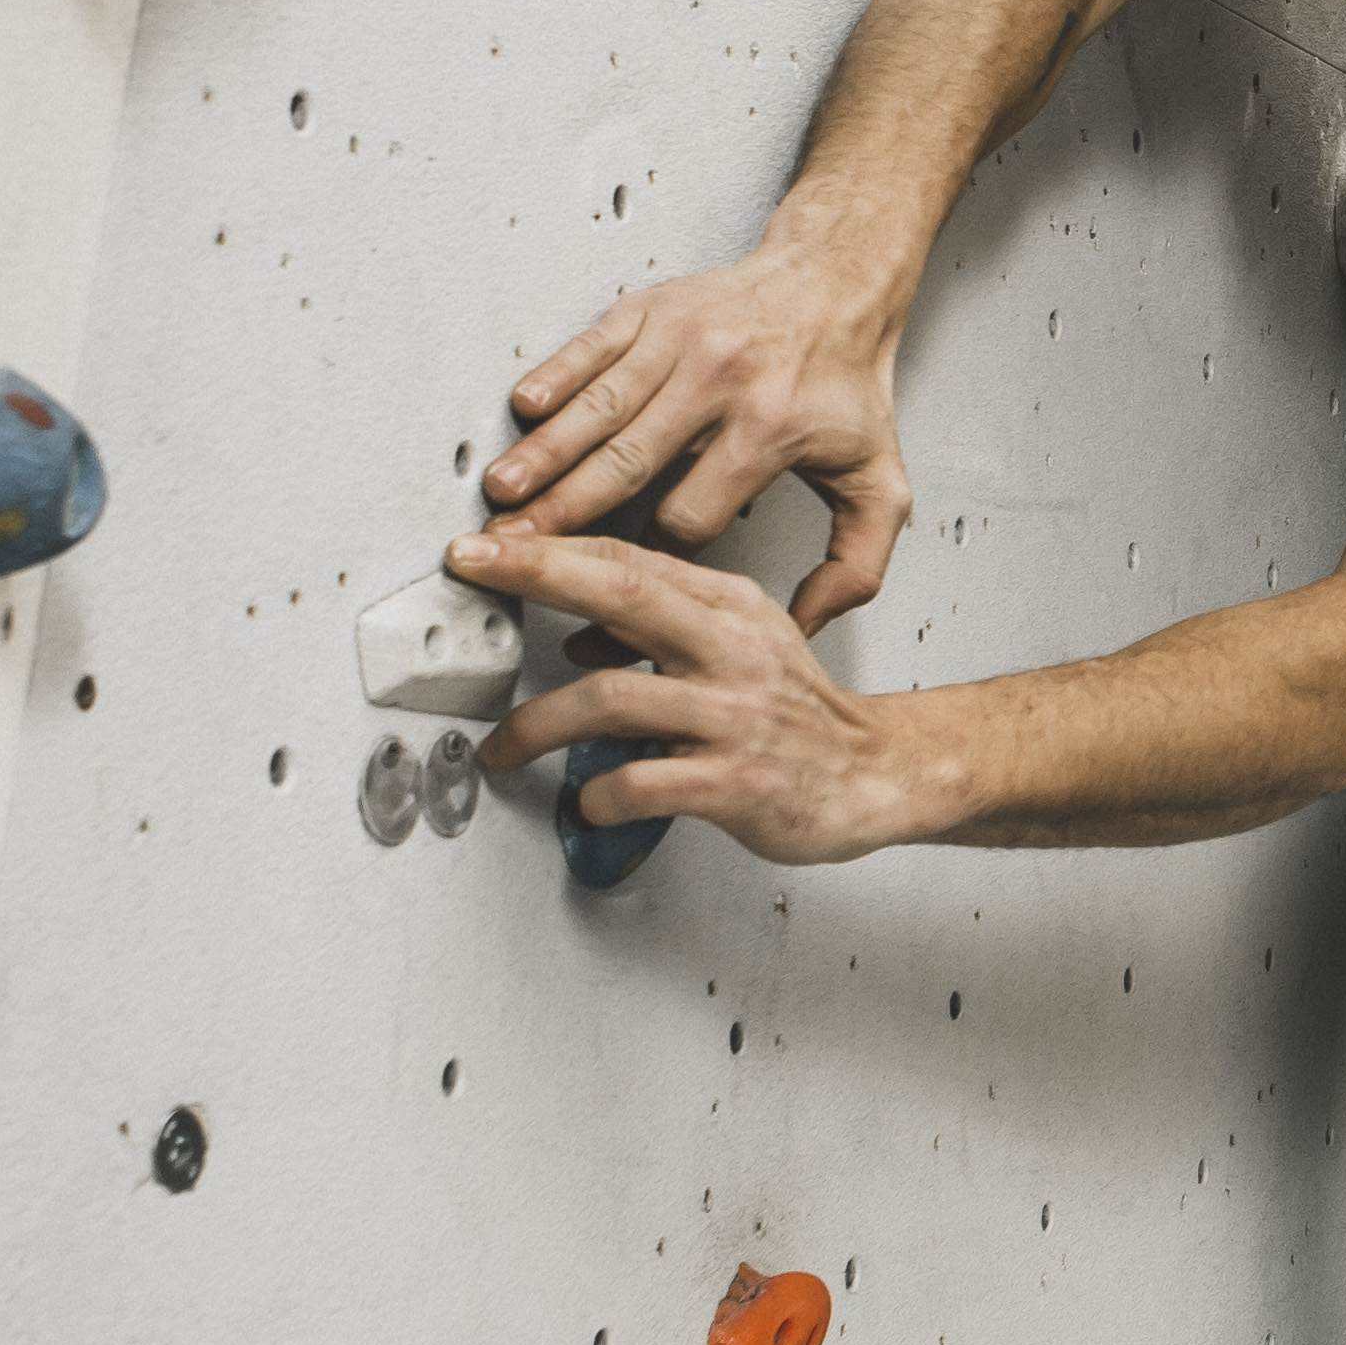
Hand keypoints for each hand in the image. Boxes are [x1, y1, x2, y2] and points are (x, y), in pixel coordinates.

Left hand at [454, 529, 927, 866]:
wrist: (876, 774)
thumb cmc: (797, 713)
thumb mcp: (744, 639)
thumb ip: (669, 620)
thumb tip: (577, 617)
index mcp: (731, 607)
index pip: (630, 557)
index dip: (551, 545)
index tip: (486, 542)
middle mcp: (732, 650)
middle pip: (621, 591)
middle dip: (537, 572)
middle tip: (469, 570)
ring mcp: (733, 715)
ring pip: (611, 700)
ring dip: (537, 725)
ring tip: (503, 748)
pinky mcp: (734, 782)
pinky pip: (639, 783)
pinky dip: (596, 796)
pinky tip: (588, 801)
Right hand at [487, 234, 915, 630]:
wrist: (836, 281)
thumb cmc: (846, 383)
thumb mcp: (879, 478)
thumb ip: (857, 562)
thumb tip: (809, 624)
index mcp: (773, 429)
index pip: (691, 516)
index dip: (650, 561)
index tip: (616, 588)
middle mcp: (722, 382)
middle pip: (629, 463)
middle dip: (567, 512)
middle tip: (516, 548)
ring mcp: (681, 342)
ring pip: (600, 408)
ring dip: (545, 452)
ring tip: (502, 491)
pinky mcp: (650, 311)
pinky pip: (590, 348)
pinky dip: (553, 377)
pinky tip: (523, 410)